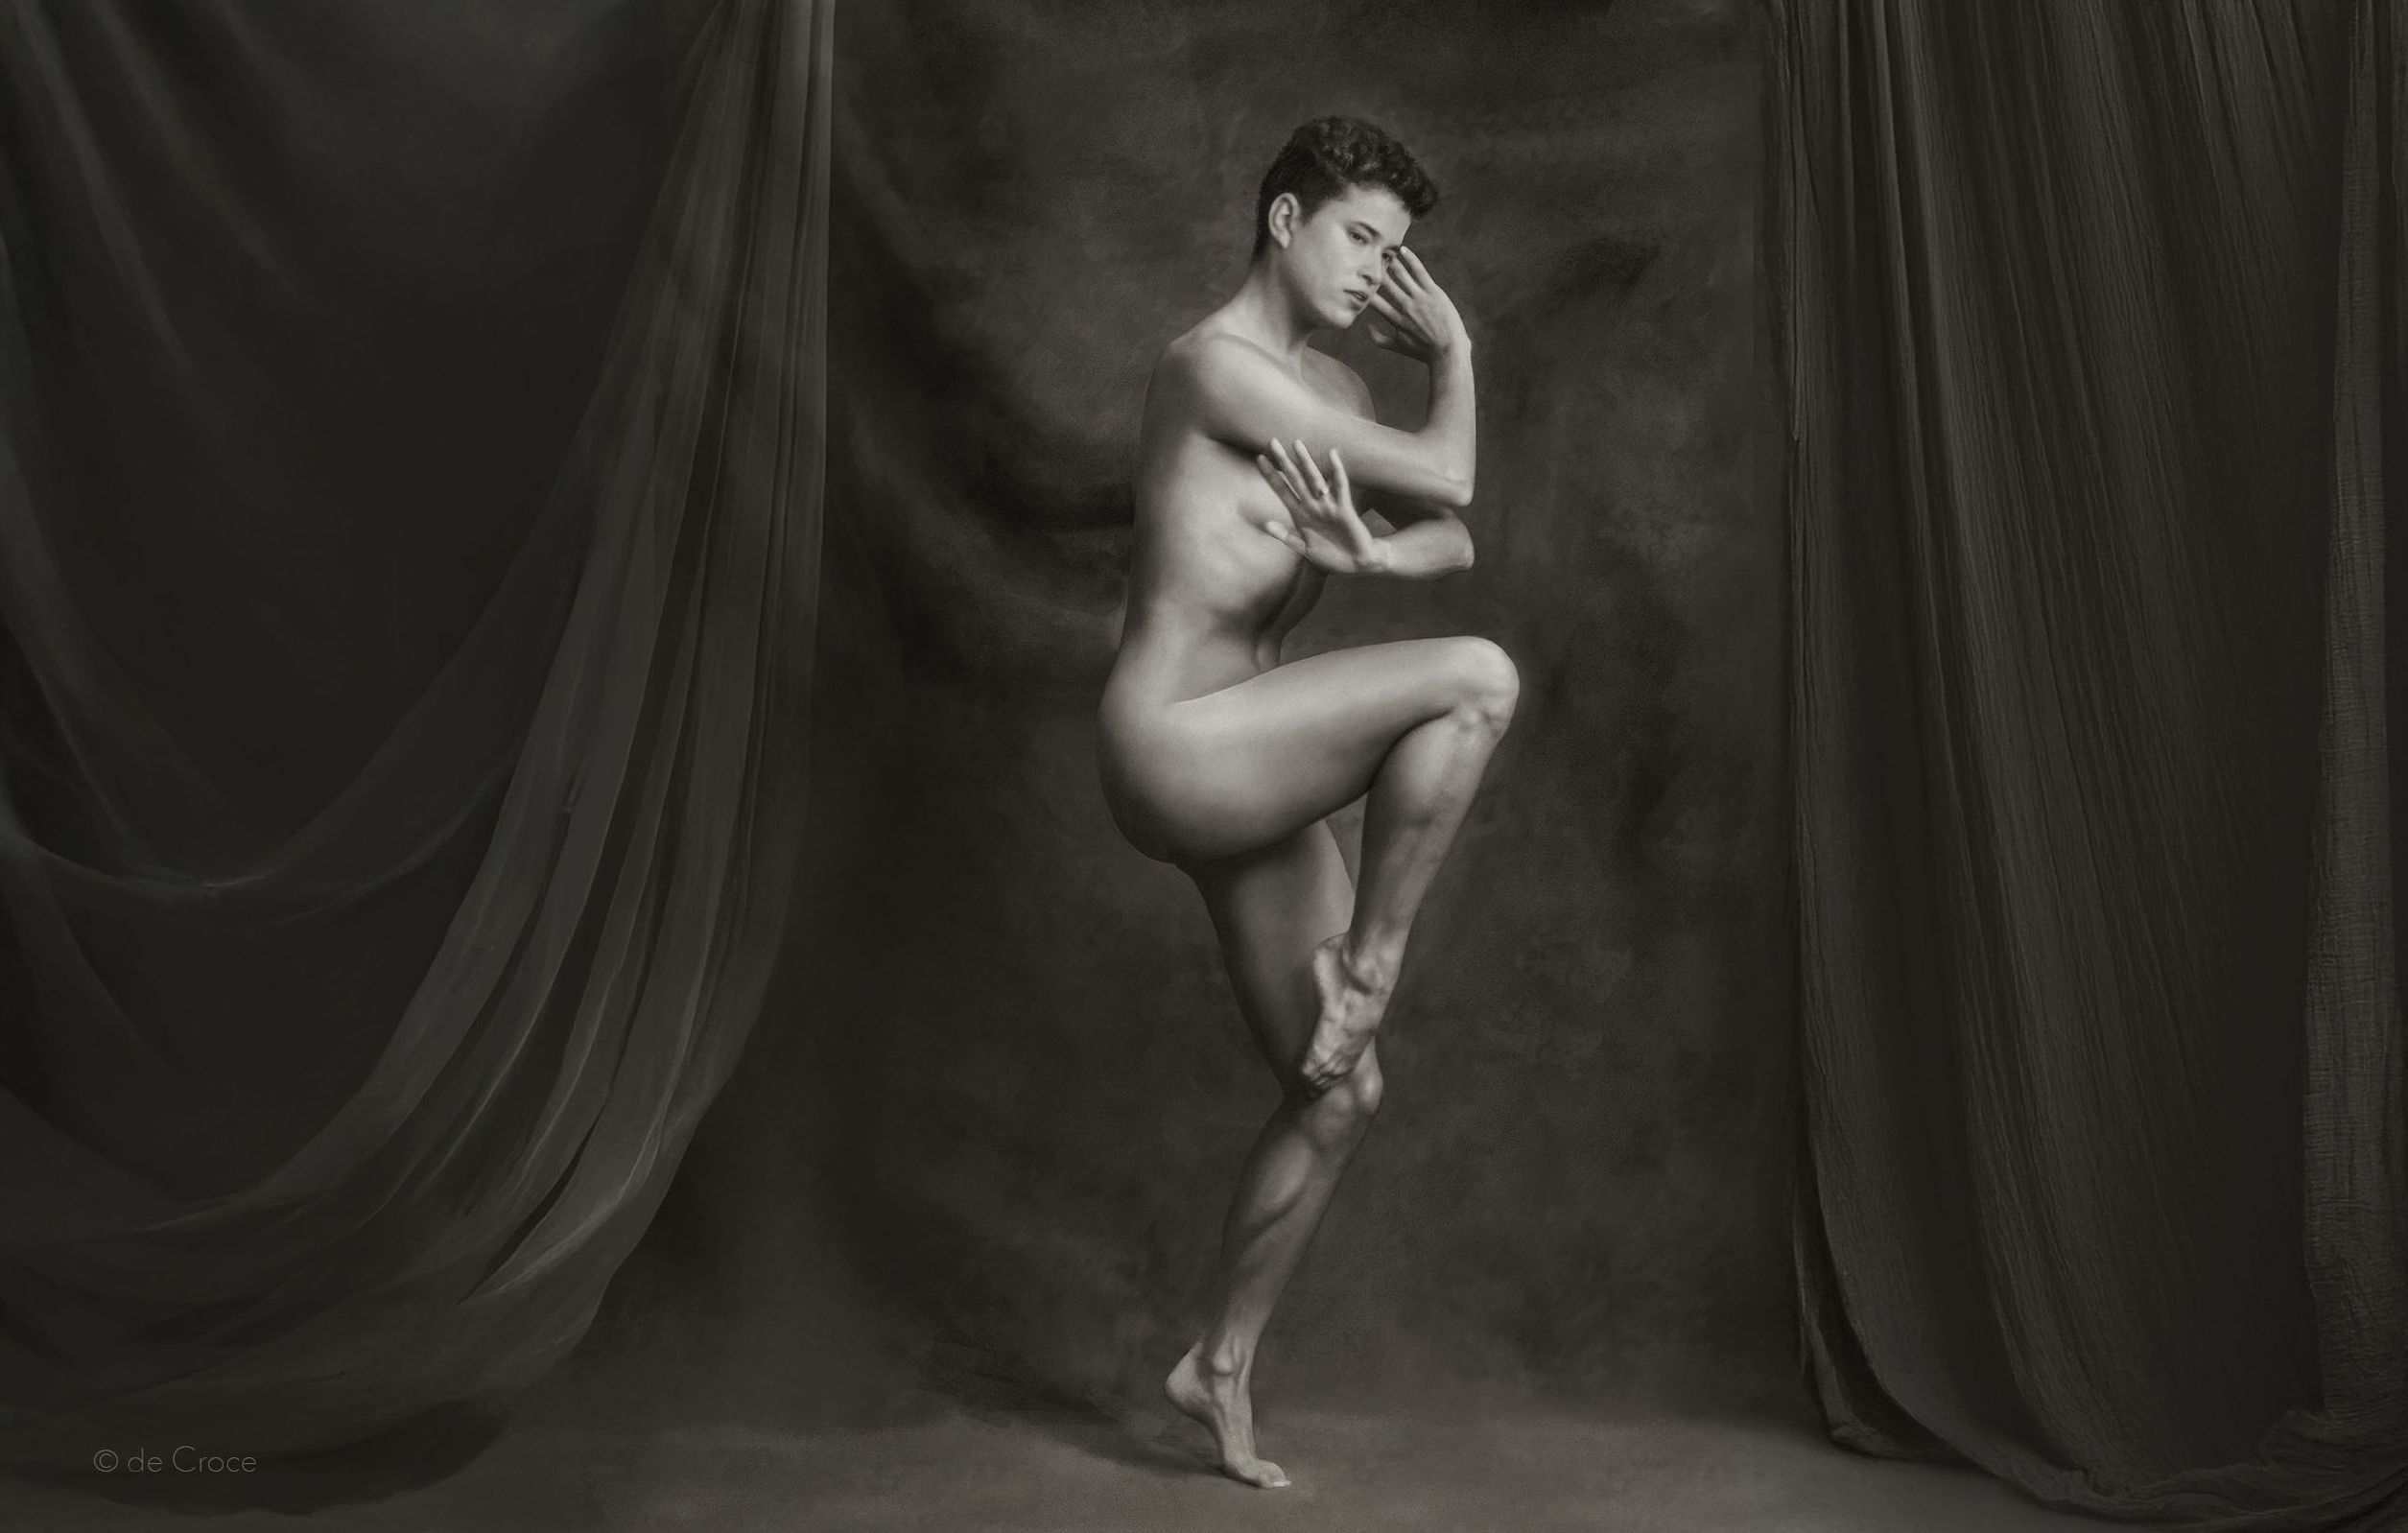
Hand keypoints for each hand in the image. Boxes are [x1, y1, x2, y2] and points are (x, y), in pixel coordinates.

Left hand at [1256, 440, 1389, 574]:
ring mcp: (1328, 505)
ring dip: (1305, 462)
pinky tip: (1333, 455)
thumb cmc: (1331, 556)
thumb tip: (1266, 525)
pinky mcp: (1344, 508)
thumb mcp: (1305, 549)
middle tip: (1272, 441)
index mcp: (1300, 515)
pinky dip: (1336, 471)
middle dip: (1283, 461)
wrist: (1357, 563)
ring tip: (1296, 444)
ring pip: (1314, 479)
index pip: (1282, 490)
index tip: (1259, 458)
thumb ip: (1286, 537)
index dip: (1271, 475)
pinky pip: (1340, 487)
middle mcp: (1312, 506)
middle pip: (1295, 479)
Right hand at [1362, 247, 1464, 362]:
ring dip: (1391, 261)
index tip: (1355, 278)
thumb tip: (1366, 326)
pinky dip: (1410, 259)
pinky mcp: (1433, 292)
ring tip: (1383, 250)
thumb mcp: (1398, 347)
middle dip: (1375, 269)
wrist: (1448, 351)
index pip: (1374, 300)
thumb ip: (1378, 339)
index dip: (1364, 287)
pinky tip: (1403, 250)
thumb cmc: (1423, 351)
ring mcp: (1419, 298)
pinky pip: (1419, 271)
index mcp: (1395, 319)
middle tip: (1366, 255)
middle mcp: (1405, 306)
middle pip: (1385, 283)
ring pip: (1401, 274)